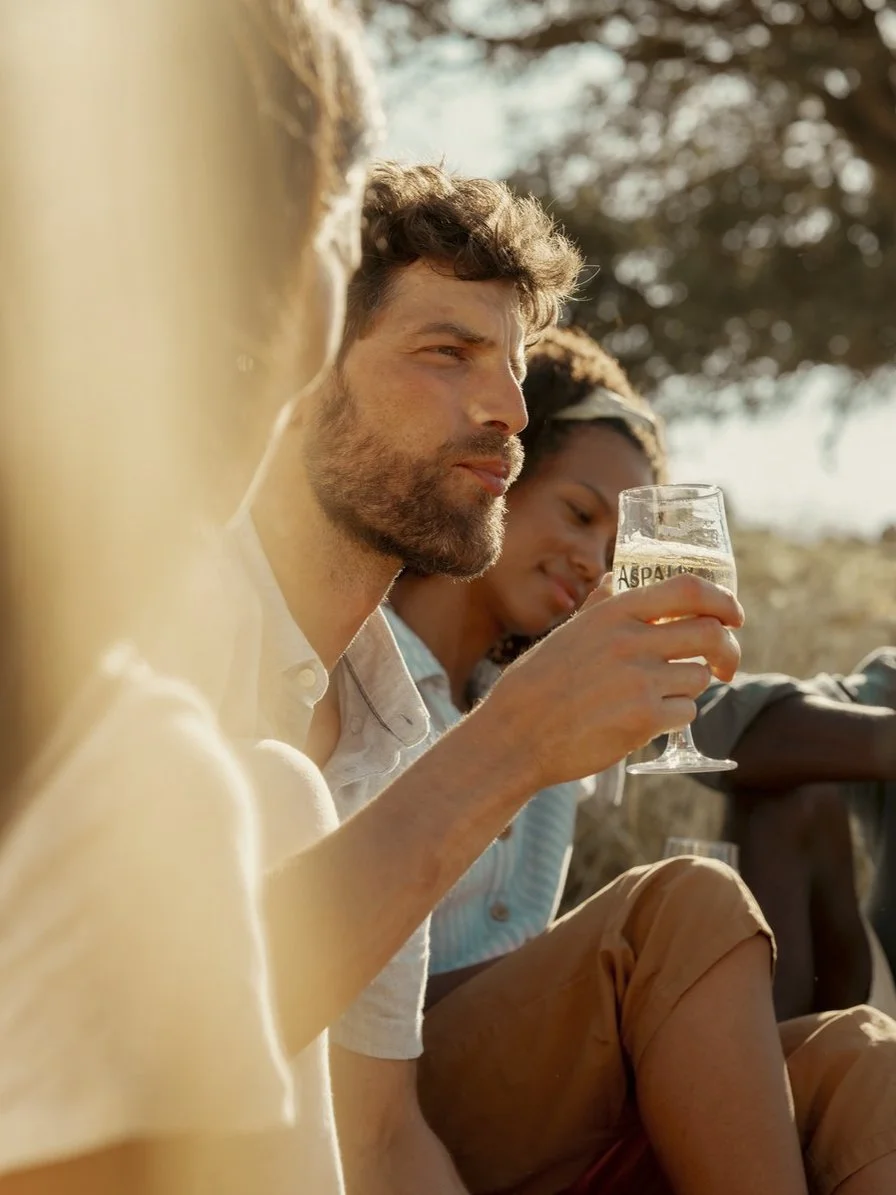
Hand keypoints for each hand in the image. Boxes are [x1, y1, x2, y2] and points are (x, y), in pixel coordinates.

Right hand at [486, 573, 743, 789]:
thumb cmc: (538, 684)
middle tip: (724, 666)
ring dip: (688, 689)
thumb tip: (616, 581)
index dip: (723, 600)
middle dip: (728, 651)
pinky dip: (674, 718)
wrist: (517, 734)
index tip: (735, 615)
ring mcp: (640, 679)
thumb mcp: (568, 632)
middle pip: (710, 633)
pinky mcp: (645, 718)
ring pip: (699, 677)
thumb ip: (600, 607)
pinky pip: (686, 712)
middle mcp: (630, 640)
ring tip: (655, 699)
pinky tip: (644, 721)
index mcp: (614, 612)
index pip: (689, 590)